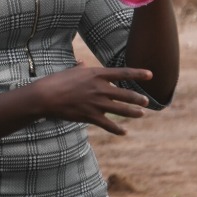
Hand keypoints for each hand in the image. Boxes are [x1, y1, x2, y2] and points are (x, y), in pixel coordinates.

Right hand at [35, 62, 151, 134]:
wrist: (46, 96)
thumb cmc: (56, 81)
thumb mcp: (70, 70)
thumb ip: (80, 68)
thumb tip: (82, 64)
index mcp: (97, 74)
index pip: (123, 73)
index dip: (138, 73)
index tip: (151, 75)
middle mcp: (100, 88)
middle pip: (126, 93)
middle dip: (138, 98)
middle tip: (146, 101)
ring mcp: (97, 103)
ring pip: (121, 110)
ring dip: (133, 113)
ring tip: (141, 114)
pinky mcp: (91, 116)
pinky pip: (108, 124)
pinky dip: (117, 130)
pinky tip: (124, 132)